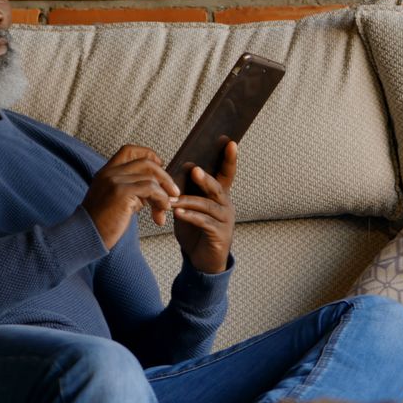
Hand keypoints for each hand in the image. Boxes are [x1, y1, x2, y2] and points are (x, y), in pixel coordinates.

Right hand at [81, 145, 179, 249]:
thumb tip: (157, 190)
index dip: (148, 154)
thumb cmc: (102, 223)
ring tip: (165, 209)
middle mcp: (110, 173)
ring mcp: (115, 181)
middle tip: (174, 192)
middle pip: (146, 163)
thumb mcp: (116, 200)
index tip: (161, 165)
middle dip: (164, 177)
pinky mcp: (122, 192)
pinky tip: (161, 212)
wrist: (86, 236)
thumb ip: (132, 190)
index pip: (129, 150)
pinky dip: (161, 199)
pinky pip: (151, 189)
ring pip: (151, 178)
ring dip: (164, 194)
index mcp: (106, 172)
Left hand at [173, 141, 236, 273]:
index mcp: (221, 195)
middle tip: (194, 170)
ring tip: (173, 200)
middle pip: (218, 187)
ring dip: (188, 201)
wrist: (202, 260)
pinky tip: (179, 214)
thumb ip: (188, 190)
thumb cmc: (196, 230)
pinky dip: (191, 217)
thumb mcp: (191, 207)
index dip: (229, 158)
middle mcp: (226, 205)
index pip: (227, 173)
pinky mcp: (219, 235)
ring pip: (207, 206)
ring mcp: (225, 220)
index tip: (230, 142)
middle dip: (205, 178)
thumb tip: (178, 169)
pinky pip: (204, 222)